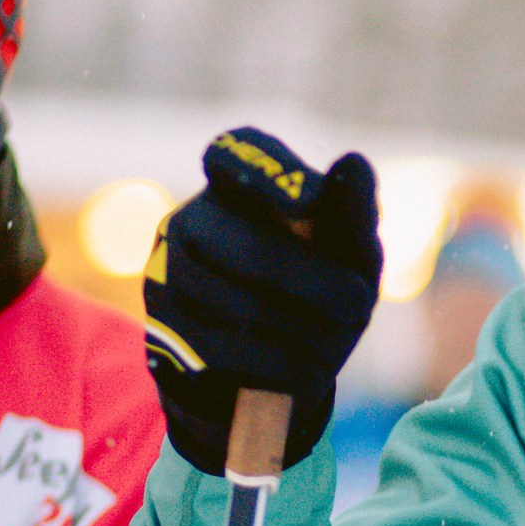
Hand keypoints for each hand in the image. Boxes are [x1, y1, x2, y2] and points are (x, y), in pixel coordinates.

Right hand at [143, 128, 382, 475]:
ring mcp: (166, 276)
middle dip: (320, 285)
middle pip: (251, 249)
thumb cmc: (318, 291)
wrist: (271, 371)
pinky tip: (312, 371)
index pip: (232, 154)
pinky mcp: (163, 334)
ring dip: (310, 333)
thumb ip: (353, 213)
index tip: (311, 201)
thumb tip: (355, 164)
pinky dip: (286, 366)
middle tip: (360, 307)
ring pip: (244, 308)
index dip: (268, 174)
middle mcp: (188, 221)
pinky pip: (232, 354)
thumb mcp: (348, 254)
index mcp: (235, 185)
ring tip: (335, 342)